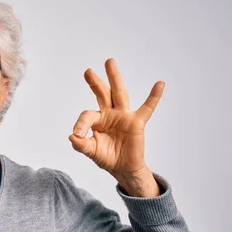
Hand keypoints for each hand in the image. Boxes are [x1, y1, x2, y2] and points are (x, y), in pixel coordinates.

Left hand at [68, 58, 164, 180]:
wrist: (123, 169)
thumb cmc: (107, 158)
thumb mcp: (91, 152)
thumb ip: (81, 145)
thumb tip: (72, 136)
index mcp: (97, 121)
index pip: (87, 116)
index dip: (81, 124)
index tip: (77, 135)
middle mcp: (110, 114)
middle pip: (102, 94)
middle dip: (95, 82)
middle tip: (88, 71)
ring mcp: (124, 116)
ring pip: (119, 94)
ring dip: (114, 78)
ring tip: (109, 62)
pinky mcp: (137, 122)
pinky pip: (147, 108)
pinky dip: (154, 96)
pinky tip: (160, 84)